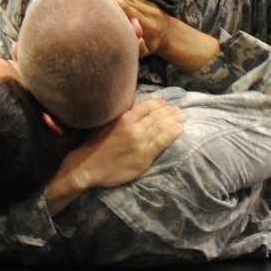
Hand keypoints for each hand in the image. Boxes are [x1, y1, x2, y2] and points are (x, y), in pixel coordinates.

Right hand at [63, 98, 183, 191]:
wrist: (88, 166)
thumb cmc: (94, 145)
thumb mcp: (106, 123)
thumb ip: (122, 116)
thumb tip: (136, 108)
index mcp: (124, 118)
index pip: (147, 106)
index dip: (160, 104)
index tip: (167, 104)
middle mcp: (133, 129)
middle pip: (157, 117)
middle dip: (170, 112)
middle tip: (179, 110)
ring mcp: (139, 144)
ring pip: (161, 128)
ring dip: (173, 121)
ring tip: (182, 118)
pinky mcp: (143, 158)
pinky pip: (161, 144)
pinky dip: (171, 135)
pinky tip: (179, 130)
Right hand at [91, 0, 169, 56]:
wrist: (169, 33)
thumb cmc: (152, 45)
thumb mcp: (148, 51)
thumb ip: (139, 47)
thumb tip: (133, 39)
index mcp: (150, 25)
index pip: (136, 14)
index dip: (126, 7)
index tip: (116, 0)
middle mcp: (149, 11)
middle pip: (129, 0)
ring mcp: (147, 2)